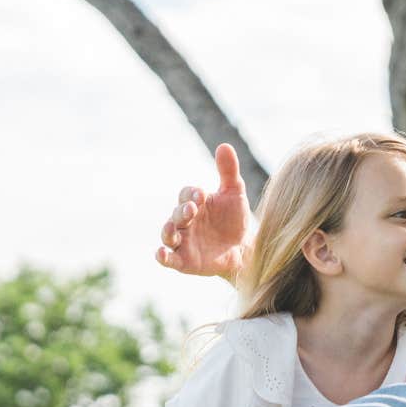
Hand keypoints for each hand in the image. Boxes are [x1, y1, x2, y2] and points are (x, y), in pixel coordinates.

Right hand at [156, 143, 252, 278]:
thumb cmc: (235, 219)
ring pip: (168, 235)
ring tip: (173, 228)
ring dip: (168, 231)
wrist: (244, 249)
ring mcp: (183, 242)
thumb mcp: (234, 193)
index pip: (186, 195)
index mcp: (194, 204)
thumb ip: (228, 171)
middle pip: (176, 214)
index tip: (202, 195)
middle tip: (192, 210)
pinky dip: (162, 257)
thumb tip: (224, 145)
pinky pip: (169, 259)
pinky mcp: (184, 262)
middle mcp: (184, 222)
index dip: (191, 194)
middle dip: (182, 211)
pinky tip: (161, 254)